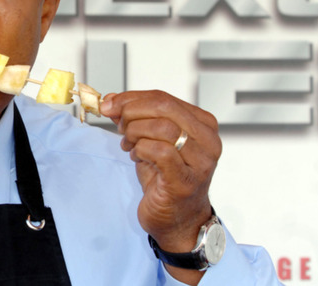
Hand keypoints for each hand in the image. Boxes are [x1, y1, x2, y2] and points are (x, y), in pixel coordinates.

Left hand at [100, 90, 220, 282]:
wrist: (177, 219)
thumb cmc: (166, 178)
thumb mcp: (150, 140)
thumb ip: (134, 119)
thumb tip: (111, 101)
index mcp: (202, 124)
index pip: (163, 98)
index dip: (131, 98)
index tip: (109, 103)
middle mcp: (208, 140)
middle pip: (163, 108)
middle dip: (131, 112)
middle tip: (117, 123)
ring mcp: (200, 161)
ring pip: (161, 128)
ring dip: (134, 132)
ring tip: (129, 144)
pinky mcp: (185, 180)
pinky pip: (159, 152)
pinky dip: (140, 150)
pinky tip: (137, 157)